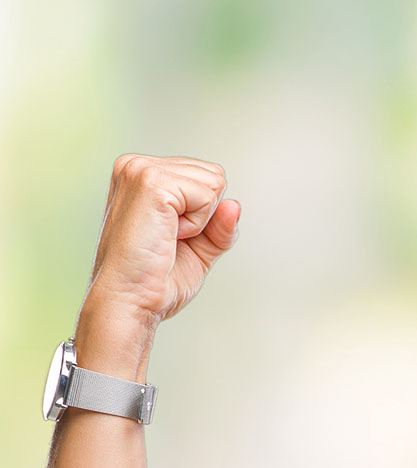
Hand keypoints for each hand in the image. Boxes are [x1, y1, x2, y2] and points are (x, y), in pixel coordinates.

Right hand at [87, 154, 239, 323]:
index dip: (204, 215)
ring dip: (200, 221)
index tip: (171, 237)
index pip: (206, 177)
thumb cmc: (155, 280)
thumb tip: (234, 205)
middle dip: (205, 215)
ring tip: (166, 238)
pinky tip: (168, 236)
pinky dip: (198, 225)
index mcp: (142, 174)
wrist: (130, 301)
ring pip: (213, 183)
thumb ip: (220, 224)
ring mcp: (141, 170)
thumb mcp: (200, 247)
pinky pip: (208, 196)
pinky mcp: (152, 183)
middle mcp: (136, 165)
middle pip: (214, 176)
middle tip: (169, 240)